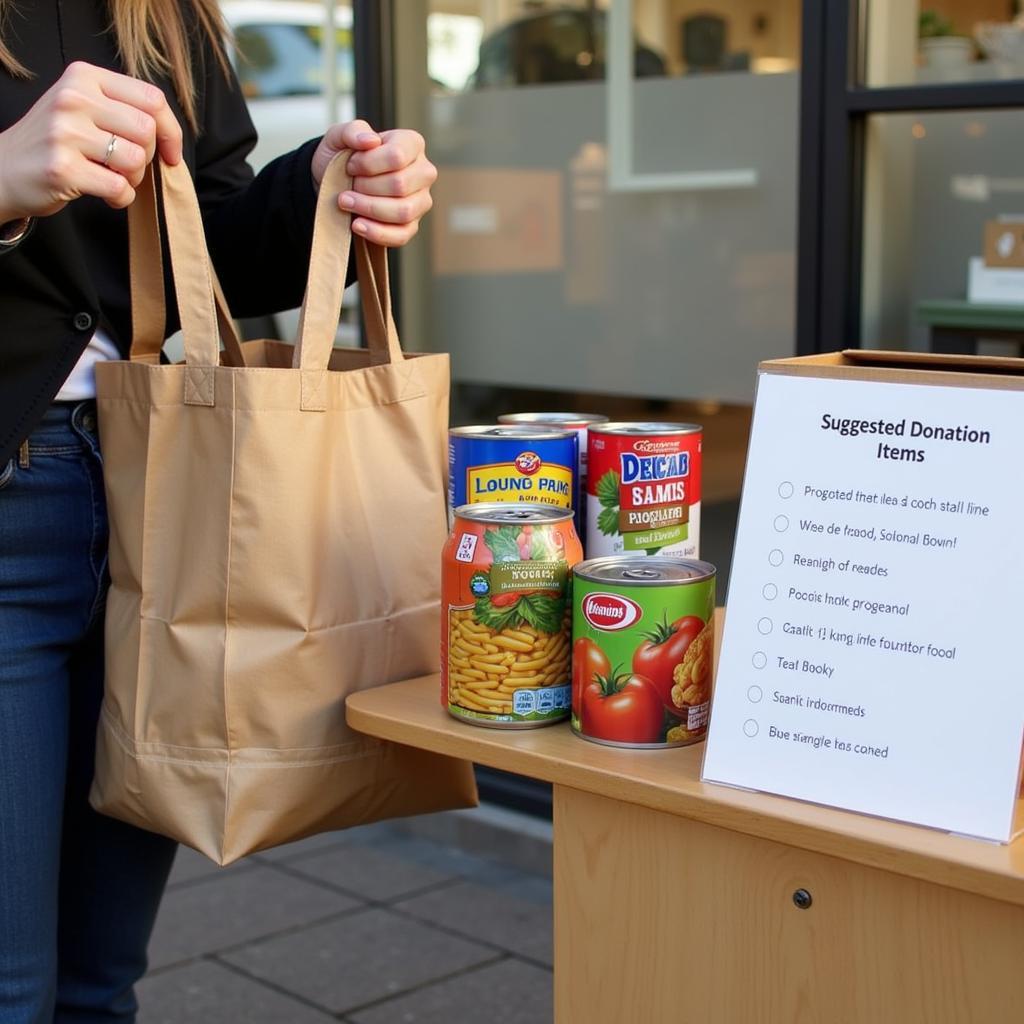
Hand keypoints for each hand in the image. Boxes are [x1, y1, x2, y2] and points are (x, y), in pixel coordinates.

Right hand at [0, 61, 182, 222]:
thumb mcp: (83, 109)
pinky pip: (119, 187)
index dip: (171, 131)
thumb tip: (171, 136)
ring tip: (114, 179)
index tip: (171, 154)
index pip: (151, 98)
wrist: (3, 169)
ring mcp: (65, 132)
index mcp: (84, 77)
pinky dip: (121, 198)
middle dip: (148, 157)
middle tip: (128, 167)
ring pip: (135, 159)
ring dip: (134, 179)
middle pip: (146, 129)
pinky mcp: (63, 168)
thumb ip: (122, 110)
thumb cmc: (55, 143)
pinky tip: (106, 195)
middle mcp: (73, 98)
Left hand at [311, 120, 435, 246]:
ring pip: (403, 211)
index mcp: (411, 144)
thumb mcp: (339, 137)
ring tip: (347, 203)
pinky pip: (401, 235)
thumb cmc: (343, 158)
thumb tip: (371, 140)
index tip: (350, 166)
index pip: (397, 156)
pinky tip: (357, 225)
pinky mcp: (411, 226)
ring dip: (369, 209)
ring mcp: (421, 201)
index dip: (368, 164)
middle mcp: (423, 172)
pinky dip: (376, 232)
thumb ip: (352, 131)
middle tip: (348, 186)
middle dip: (366, 188)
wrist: (334, 184)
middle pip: (400, 185)